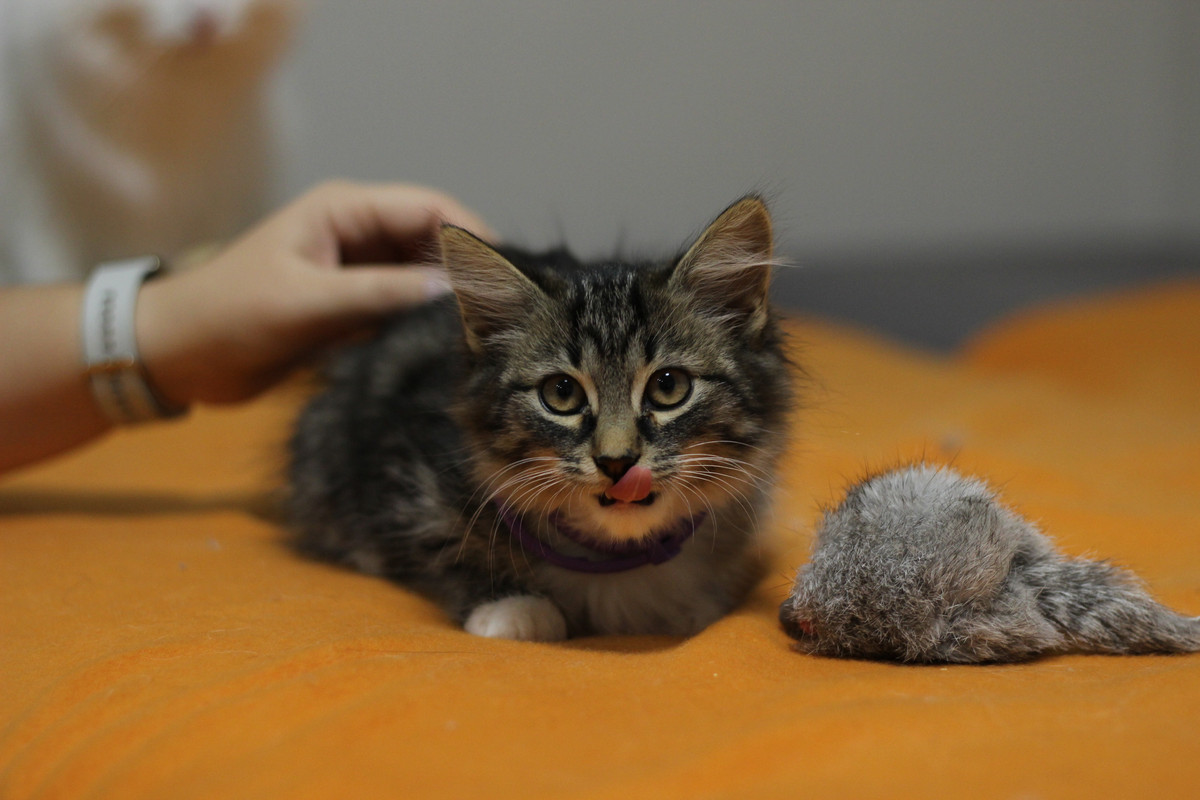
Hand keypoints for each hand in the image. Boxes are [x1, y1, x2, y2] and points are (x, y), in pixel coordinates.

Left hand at [137, 181, 491, 405]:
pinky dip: (426, 323)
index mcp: (344, 210)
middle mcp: (357, 234)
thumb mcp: (306, 303)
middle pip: (433, 242)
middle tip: (510, 311)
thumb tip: (454, 292)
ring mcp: (357, 271)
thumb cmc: (229, 316)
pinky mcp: (352, 307)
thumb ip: (379, 294)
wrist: (175, 355)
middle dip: (469, 271)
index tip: (511, 275)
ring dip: (450, 300)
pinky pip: (404, 307)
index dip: (473, 236)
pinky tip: (452, 347)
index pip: (429, 209)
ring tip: (490, 334)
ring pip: (423, 278)